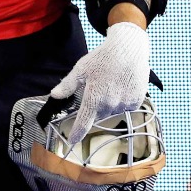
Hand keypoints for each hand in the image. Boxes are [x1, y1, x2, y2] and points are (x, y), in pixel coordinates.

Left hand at [48, 22, 149, 150]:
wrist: (129, 49)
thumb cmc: (103, 58)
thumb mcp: (81, 69)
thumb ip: (68, 85)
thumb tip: (54, 95)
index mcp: (94, 99)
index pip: (83, 123)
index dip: (77, 133)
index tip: (72, 141)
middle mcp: (110, 105)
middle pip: (98, 116)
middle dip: (95, 108)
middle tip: (97, 90)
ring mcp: (124, 104)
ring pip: (112, 112)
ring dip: (109, 104)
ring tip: (111, 85)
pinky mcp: (136, 101)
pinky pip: (126, 107)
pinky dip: (122, 101)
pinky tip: (121, 86)